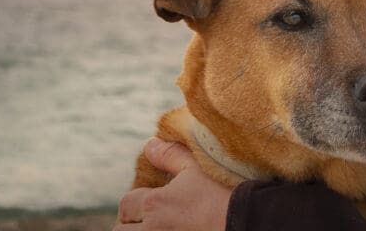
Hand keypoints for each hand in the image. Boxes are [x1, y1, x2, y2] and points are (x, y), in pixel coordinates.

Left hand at [115, 138, 231, 230]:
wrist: (246, 222)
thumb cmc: (223, 194)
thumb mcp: (197, 169)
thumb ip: (170, 156)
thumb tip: (149, 144)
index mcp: (154, 204)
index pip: (126, 203)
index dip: (134, 201)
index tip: (147, 201)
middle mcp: (151, 230)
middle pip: (119, 230)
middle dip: (128, 223)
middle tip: (144, 220)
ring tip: (155, 227)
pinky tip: (171, 230)